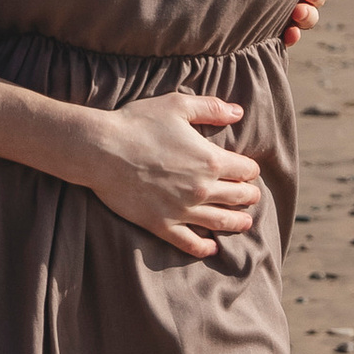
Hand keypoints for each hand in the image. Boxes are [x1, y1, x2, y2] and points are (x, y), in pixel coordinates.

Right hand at [80, 91, 263, 259]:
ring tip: (245, 224)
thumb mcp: (177, 105)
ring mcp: (182, 210)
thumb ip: (211, 108)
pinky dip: (204, 248)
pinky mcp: (161, 225)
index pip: (245, 170)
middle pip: (238, 197)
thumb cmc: (138, 123)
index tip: (248, 170)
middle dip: (249, 196)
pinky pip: (190, 244)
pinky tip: (211, 248)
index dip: (250, 169)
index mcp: (210, 160)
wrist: (101, 149)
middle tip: (252, 197)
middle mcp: (202, 189)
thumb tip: (238, 112)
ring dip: (238, 223)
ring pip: (221, 222)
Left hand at [281, 0, 353, 51]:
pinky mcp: (262, 26)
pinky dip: (288, 38)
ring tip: (293, 20)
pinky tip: (286, 36)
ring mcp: (276, 13)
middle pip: (310, 12)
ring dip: (302, 24)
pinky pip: (281, 38)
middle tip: (299, 9)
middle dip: (310, 11)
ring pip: (298, 25)